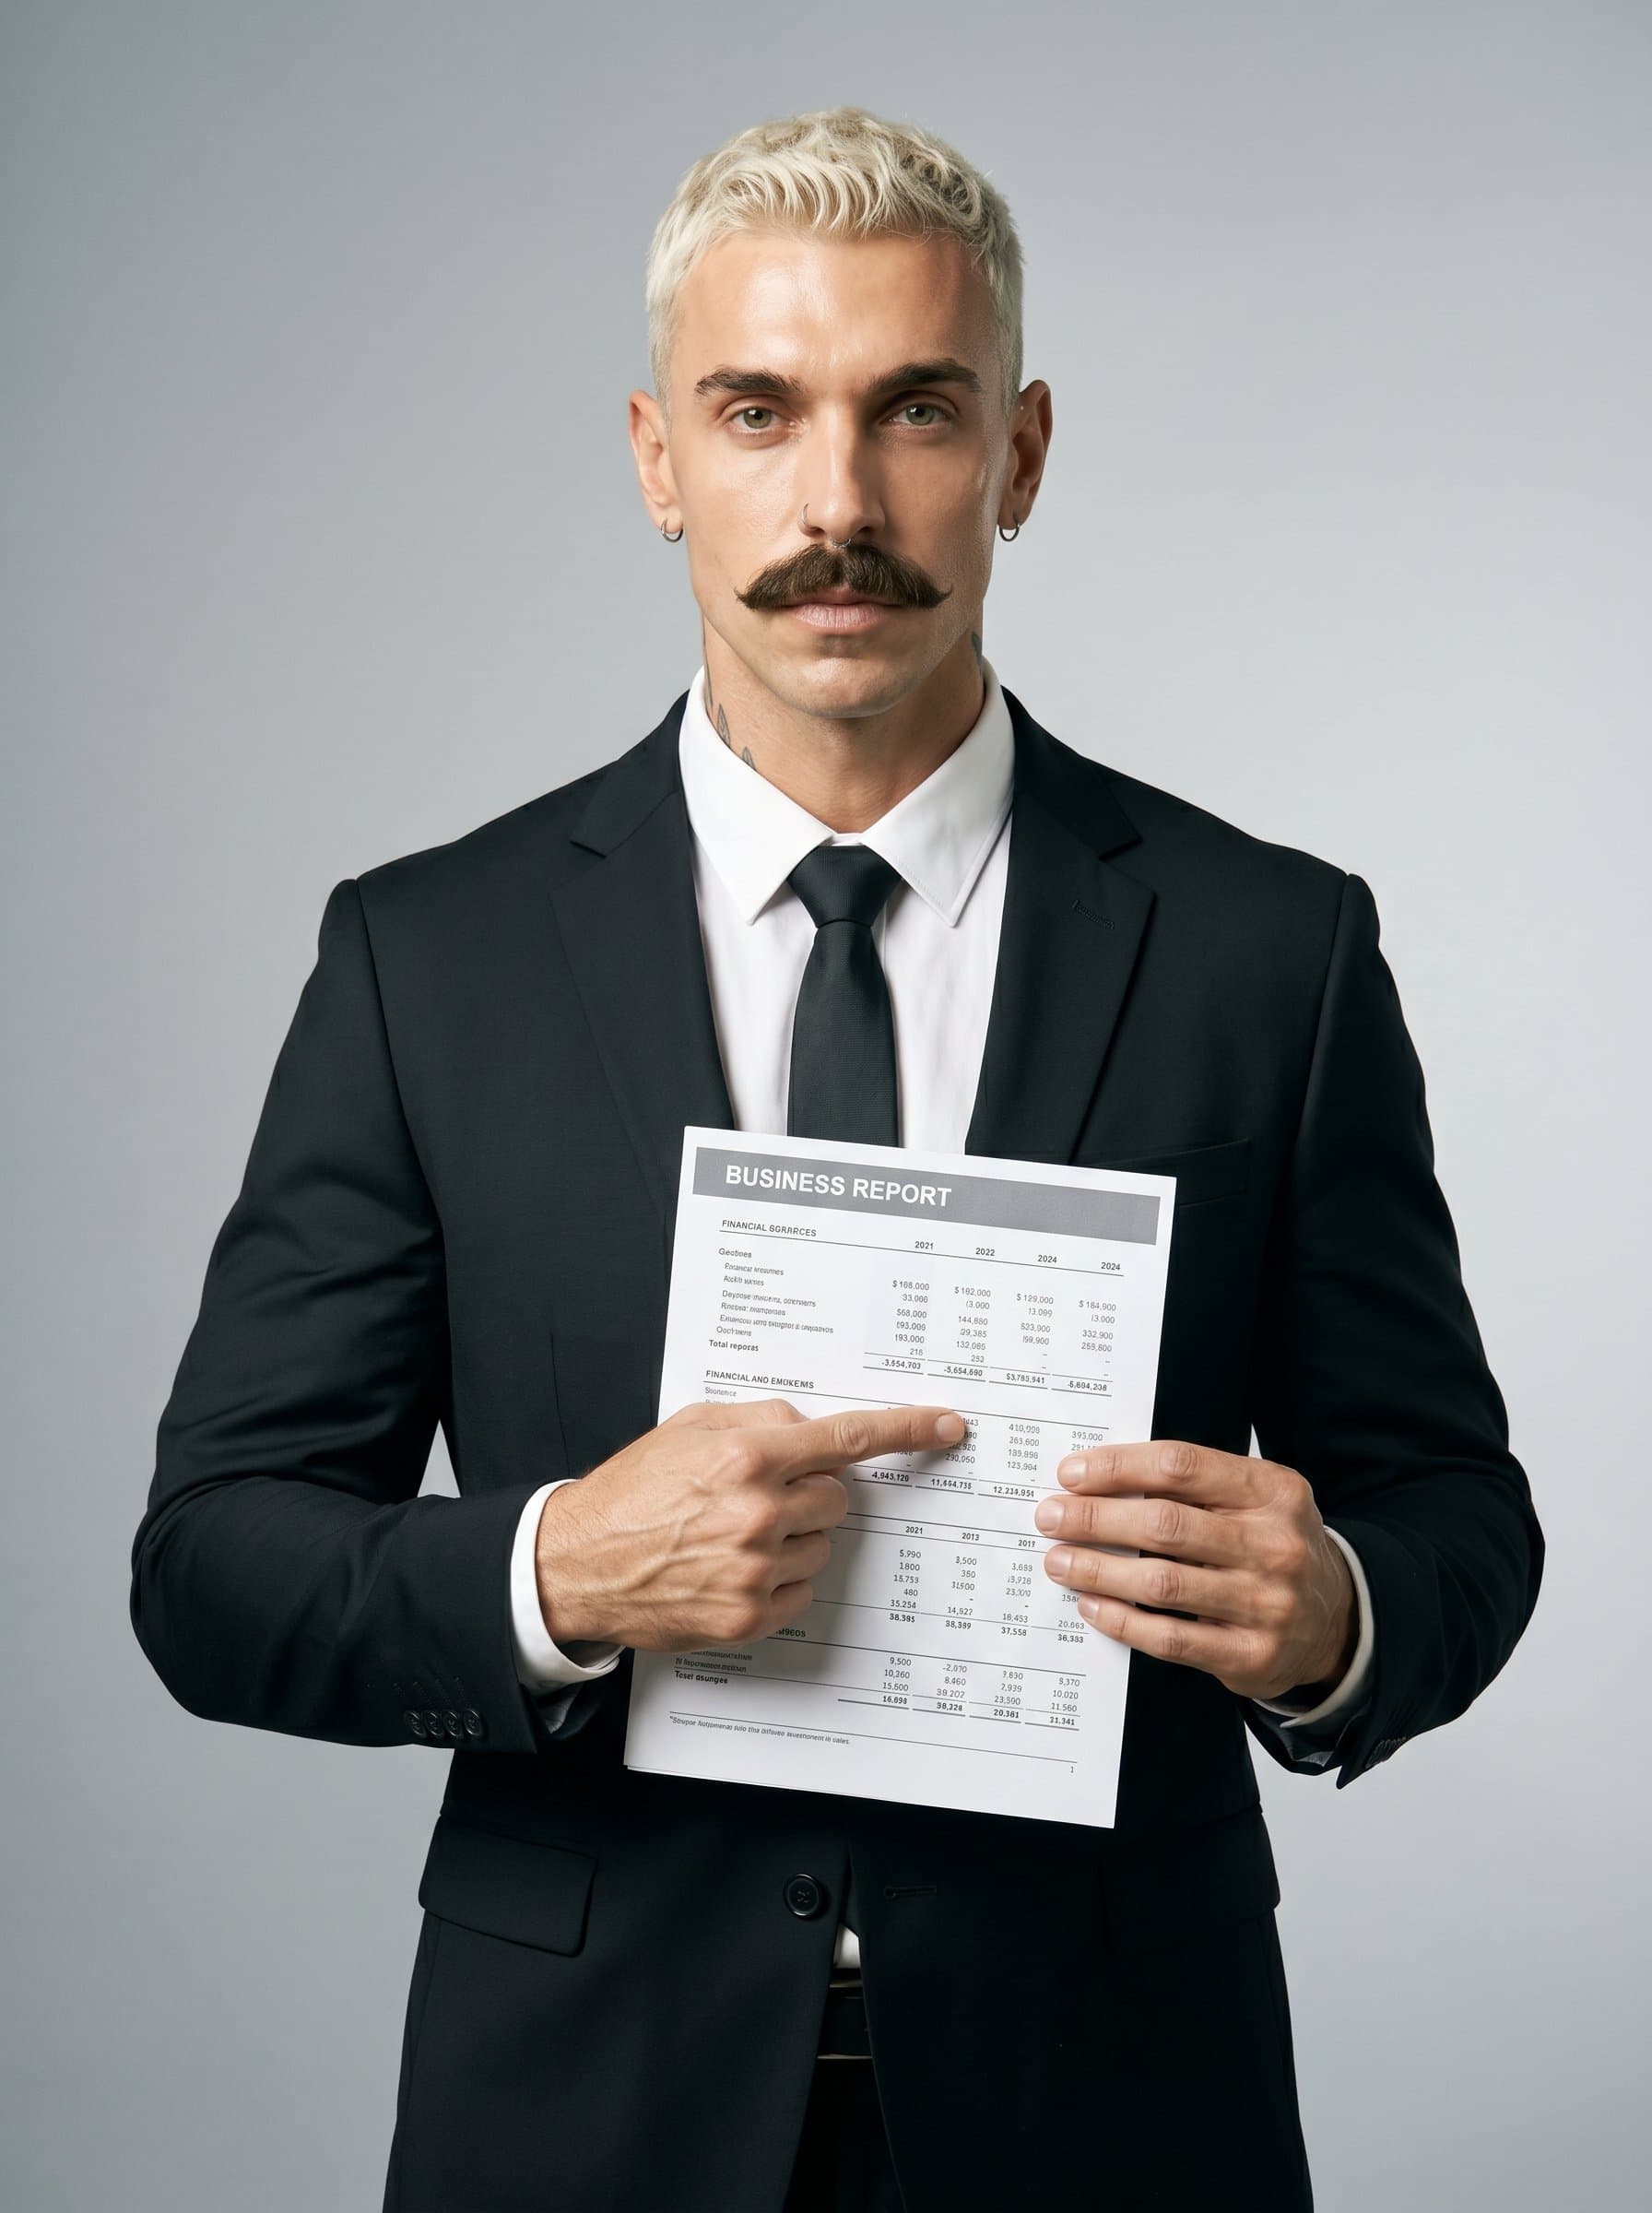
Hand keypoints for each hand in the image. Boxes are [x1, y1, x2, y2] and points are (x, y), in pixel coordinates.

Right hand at [536, 1396, 966, 1653]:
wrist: (578, 1564)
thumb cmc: (632, 1492)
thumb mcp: (689, 1429)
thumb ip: (758, 1421)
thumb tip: (810, 1427)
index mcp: (745, 1458)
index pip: (845, 1439)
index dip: (904, 1428)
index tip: (945, 1425)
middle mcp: (758, 1513)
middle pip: (837, 1496)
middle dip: (809, 1491)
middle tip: (758, 1496)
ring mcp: (756, 1570)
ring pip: (823, 1544)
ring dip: (793, 1537)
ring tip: (733, 1535)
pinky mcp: (750, 1615)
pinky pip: (802, 1590)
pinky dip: (779, 1579)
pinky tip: (732, 1568)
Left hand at [1035, 1439, 1357, 1702]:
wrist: (1335, 1621)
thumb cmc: (1273, 1547)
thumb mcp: (1255, 1500)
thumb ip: (1194, 1487)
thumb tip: (1098, 1479)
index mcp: (1273, 1491)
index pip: (1181, 1467)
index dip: (1119, 1467)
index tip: (1071, 1474)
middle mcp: (1276, 1544)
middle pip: (1165, 1524)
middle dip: (1096, 1518)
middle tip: (1050, 1517)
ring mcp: (1268, 1604)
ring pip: (1162, 1583)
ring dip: (1099, 1569)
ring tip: (1059, 1560)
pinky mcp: (1252, 1655)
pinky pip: (1171, 1639)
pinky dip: (1123, 1621)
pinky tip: (1092, 1604)